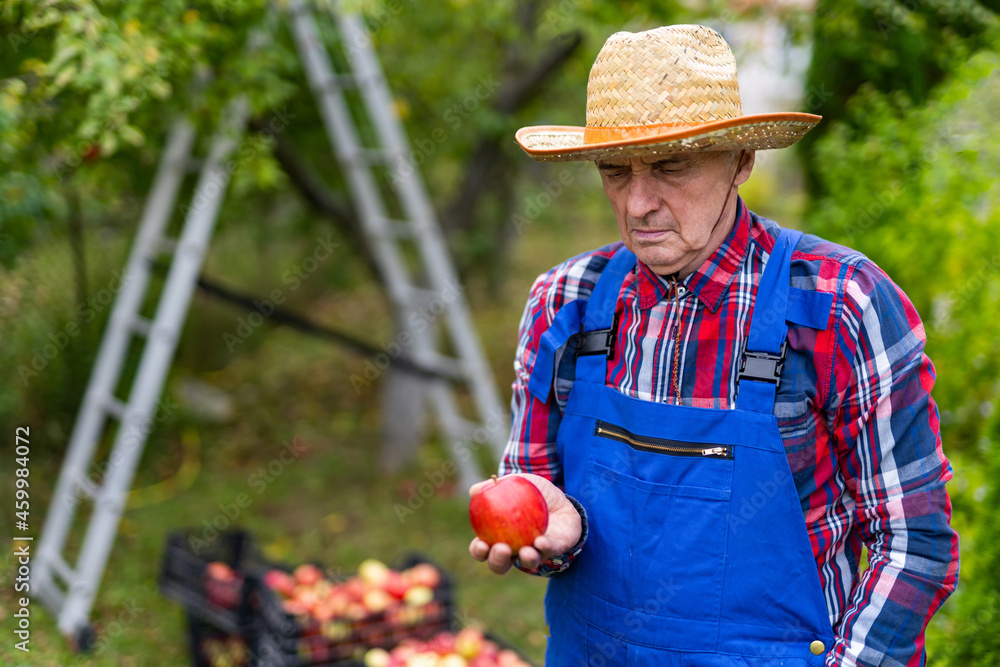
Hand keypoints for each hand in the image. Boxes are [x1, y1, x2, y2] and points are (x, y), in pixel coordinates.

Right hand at [467, 473, 581, 574]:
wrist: (558, 495)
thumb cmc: (529, 491)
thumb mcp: (512, 483)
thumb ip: (494, 486)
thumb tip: (474, 491)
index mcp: (497, 537)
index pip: (482, 550)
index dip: (479, 550)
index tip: (481, 543)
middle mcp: (514, 550)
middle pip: (500, 565)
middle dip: (498, 561)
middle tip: (501, 548)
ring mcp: (535, 551)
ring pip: (527, 563)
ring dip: (525, 559)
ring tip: (526, 551)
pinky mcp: (555, 548)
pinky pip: (550, 551)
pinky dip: (545, 548)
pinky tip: (541, 541)